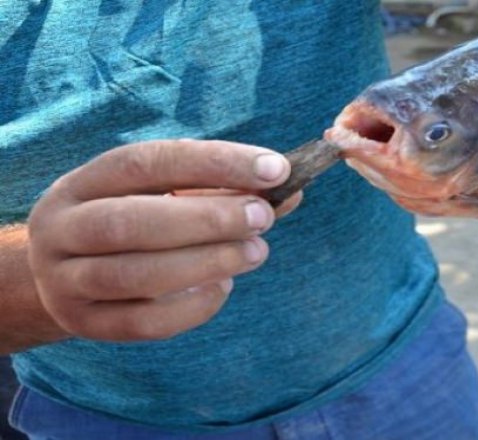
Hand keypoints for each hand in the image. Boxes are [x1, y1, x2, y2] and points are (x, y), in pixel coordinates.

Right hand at [27, 140, 298, 341]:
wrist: (63, 272)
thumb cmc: (132, 220)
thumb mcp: (162, 194)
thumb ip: (222, 191)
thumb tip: (290, 192)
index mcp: (85, 181)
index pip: (148, 162)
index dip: (215, 163)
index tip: (275, 169)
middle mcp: (63, 227)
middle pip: (131, 222)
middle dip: (208, 219)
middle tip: (263, 217)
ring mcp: (65, 279)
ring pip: (135, 275)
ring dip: (207, 262)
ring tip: (256, 252)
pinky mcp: (83, 322)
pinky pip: (142, 323)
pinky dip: (191, 308)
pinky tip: (223, 287)